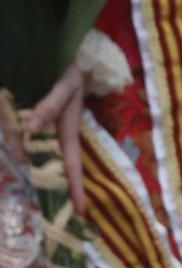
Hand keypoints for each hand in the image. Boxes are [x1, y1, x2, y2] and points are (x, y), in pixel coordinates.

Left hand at [14, 62, 87, 212]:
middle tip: (50, 212)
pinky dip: (15, 139)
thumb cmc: (68, 69)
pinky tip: (16, 137)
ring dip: (25, 157)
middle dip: (50, 188)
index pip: (72, 164)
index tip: (80, 211)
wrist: (57, 55)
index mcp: (68, 129)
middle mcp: (53, 135)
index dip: (75, 187)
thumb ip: (50, 104)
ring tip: (26, 163)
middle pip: (50, 167)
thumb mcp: (65, 83)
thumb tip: (32, 129)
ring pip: (27, 153)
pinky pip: (17, 137)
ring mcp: (39, 131)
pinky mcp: (25, 124)